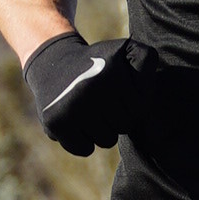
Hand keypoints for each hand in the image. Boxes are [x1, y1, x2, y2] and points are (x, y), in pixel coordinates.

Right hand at [21, 34, 145, 153]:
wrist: (53, 63)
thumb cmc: (99, 62)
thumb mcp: (125, 50)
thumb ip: (146, 60)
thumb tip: (145, 95)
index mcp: (110, 71)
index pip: (139, 110)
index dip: (132, 103)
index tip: (120, 91)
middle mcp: (89, 88)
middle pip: (124, 126)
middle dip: (118, 117)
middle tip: (104, 101)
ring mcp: (70, 107)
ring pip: (106, 141)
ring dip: (103, 130)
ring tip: (91, 110)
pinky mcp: (54, 122)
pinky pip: (84, 149)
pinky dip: (83, 142)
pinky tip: (78, 122)